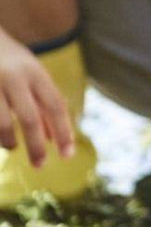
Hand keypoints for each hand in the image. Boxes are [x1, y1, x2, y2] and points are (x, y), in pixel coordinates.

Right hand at [0, 33, 75, 166]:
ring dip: (8, 141)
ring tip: (13, 147)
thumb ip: (43, 104)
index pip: (55, 106)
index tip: (67, 155)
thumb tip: (52, 138)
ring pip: (2, 123)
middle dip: (36, 146)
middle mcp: (14, 77)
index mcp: (35, 72)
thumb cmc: (11, 61)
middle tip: (40, 165)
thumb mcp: (32, 76)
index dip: (63, 132)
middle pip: (29, 118)